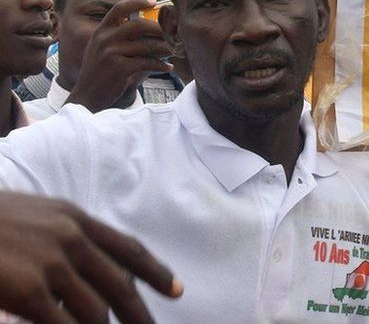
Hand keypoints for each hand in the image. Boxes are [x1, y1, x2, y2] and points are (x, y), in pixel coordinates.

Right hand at [0, 191, 180, 322]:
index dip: (156, 272)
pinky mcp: (29, 291)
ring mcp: (51, 265)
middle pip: (119, 286)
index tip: (177, 291)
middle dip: (139, 314)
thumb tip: (89, 265)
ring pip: (96, 312)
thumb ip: (66, 236)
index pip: (128, 249)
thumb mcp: (35, 216)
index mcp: (74, 219)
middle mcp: (71, 239)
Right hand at [66, 0, 172, 112]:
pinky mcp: (120, 68)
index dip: (137, 2)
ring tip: (175, 51)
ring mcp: (111, 53)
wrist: (87, 96)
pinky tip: (168, 67)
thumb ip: (121, 38)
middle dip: (160, 29)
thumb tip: (153, 29)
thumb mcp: (103, 50)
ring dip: (165, 48)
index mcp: (101, 31)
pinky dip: (161, 65)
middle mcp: (105, 39)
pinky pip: (148, 62)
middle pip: (140, 25)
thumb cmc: (102, 72)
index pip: (119, 8)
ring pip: (147, 45)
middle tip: (174, 33)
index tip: (154, 1)